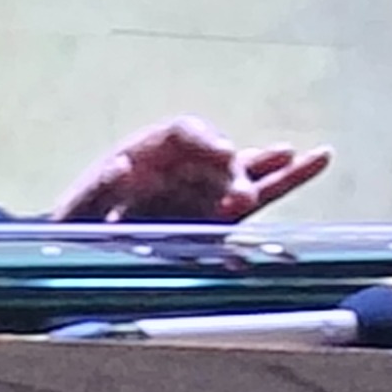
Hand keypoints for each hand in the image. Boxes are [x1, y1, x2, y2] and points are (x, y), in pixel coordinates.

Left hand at [55, 117, 331, 226]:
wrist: (78, 259)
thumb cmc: (74, 231)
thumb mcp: (74, 212)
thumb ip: (96, 189)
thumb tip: (122, 167)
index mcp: (146, 152)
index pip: (184, 132)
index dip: (207, 139)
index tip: (224, 153)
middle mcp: (180, 166)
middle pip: (217, 156)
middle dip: (234, 172)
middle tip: (239, 197)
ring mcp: (201, 191)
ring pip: (244, 172)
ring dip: (270, 170)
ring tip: (306, 155)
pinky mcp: (218, 219)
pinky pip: (256, 198)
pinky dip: (285, 180)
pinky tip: (317, 159)